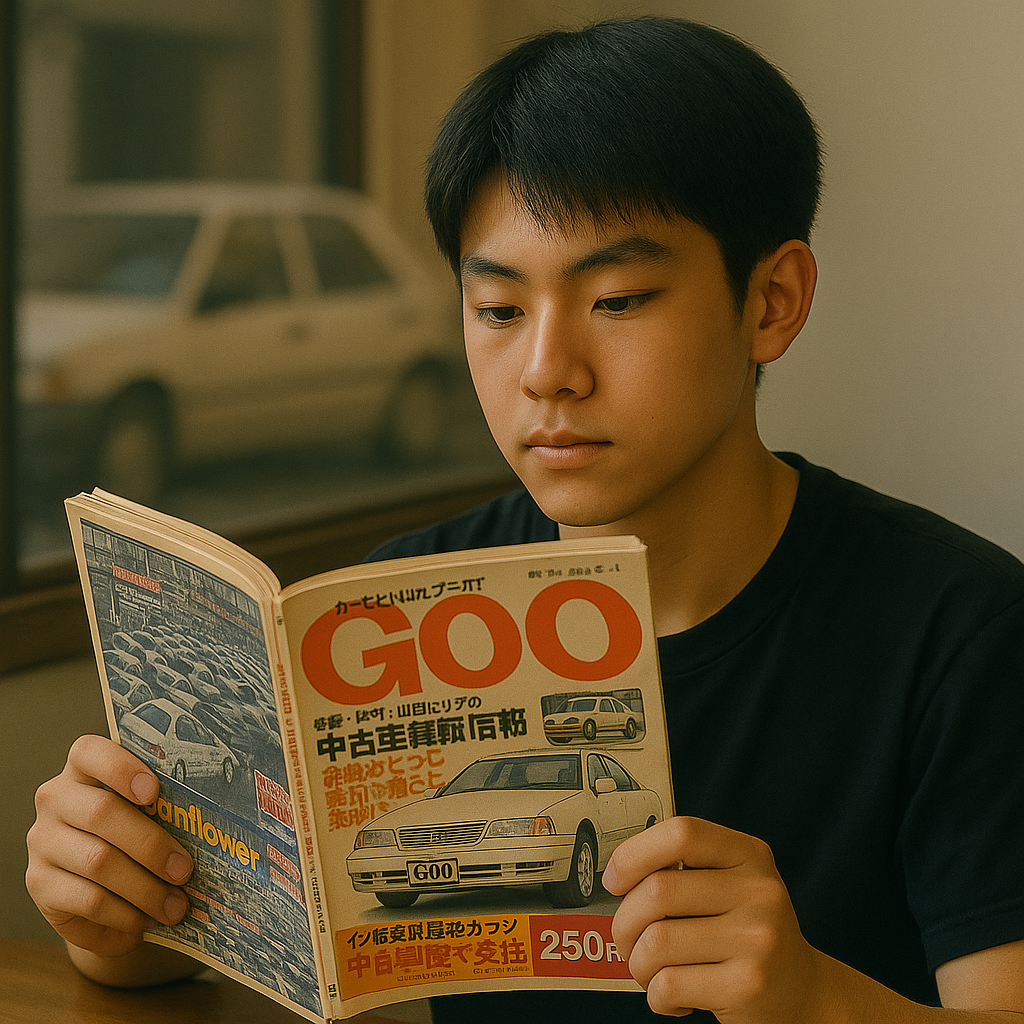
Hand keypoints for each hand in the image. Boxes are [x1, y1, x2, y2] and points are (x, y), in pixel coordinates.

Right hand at [26, 734, 193, 958]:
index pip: (89, 752)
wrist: (98, 890)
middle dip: (152, 845)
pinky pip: (87, 900)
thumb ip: (166, 805)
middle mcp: (56, 799)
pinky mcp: (39, 884)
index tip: (155, 791)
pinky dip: (124, 913)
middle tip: (185, 870)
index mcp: (83, 768)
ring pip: (99, 861)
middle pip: (104, 813)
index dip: (121, 768)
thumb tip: (213, 823)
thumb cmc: (135, 835)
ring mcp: (43, 841)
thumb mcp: (148, 813)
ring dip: (145, 888)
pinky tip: (145, 920)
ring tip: (176, 906)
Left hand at [603, 816, 825, 1022]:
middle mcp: (759, 891)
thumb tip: (618, 872)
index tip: (615, 879)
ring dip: (638, 963)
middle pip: (658, 891)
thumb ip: (687, 869)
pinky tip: (674, 995)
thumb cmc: (746, 932)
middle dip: (625, 921)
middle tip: (627, 938)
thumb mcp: (732, 883)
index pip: (682, 833)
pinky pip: (668, 985)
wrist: (802, 993)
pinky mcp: (748, 986)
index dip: (635, 852)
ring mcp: (757, 939)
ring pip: (656, 943)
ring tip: (652, 970)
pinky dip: (656, 995)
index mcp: (749, 854)